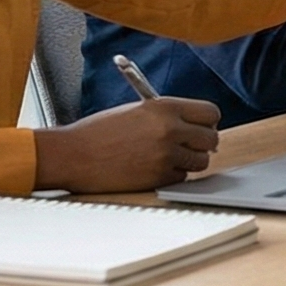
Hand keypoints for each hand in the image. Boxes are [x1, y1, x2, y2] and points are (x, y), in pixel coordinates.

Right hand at [31, 96, 221, 191]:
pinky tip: (152, 168)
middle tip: (190, 145)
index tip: (202, 126)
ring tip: (167, 157)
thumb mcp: (138, 111)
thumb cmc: (99, 131)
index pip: (210, 112)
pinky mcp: (158, 178)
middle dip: (203, 143)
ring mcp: (165, 156)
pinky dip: (172, 175)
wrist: (73, 154)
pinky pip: (181, 177)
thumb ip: (168, 115)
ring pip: (200, 162)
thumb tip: (195, 126)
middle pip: (211, 139)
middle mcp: (169, 130)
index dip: (208, 121)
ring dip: (189, 161)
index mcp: (165, 107)